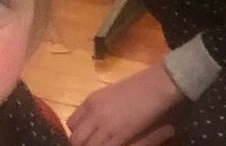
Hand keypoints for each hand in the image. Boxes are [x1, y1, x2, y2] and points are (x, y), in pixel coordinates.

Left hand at [68, 62, 183, 145]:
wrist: (155, 86)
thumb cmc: (137, 87)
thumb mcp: (110, 94)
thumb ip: (98, 108)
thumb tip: (91, 122)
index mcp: (91, 101)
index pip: (71, 123)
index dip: (77, 133)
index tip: (86, 137)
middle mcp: (94, 113)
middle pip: (76, 139)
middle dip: (82, 144)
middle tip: (93, 143)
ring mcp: (105, 124)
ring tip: (103, 144)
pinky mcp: (118, 134)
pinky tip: (114, 145)